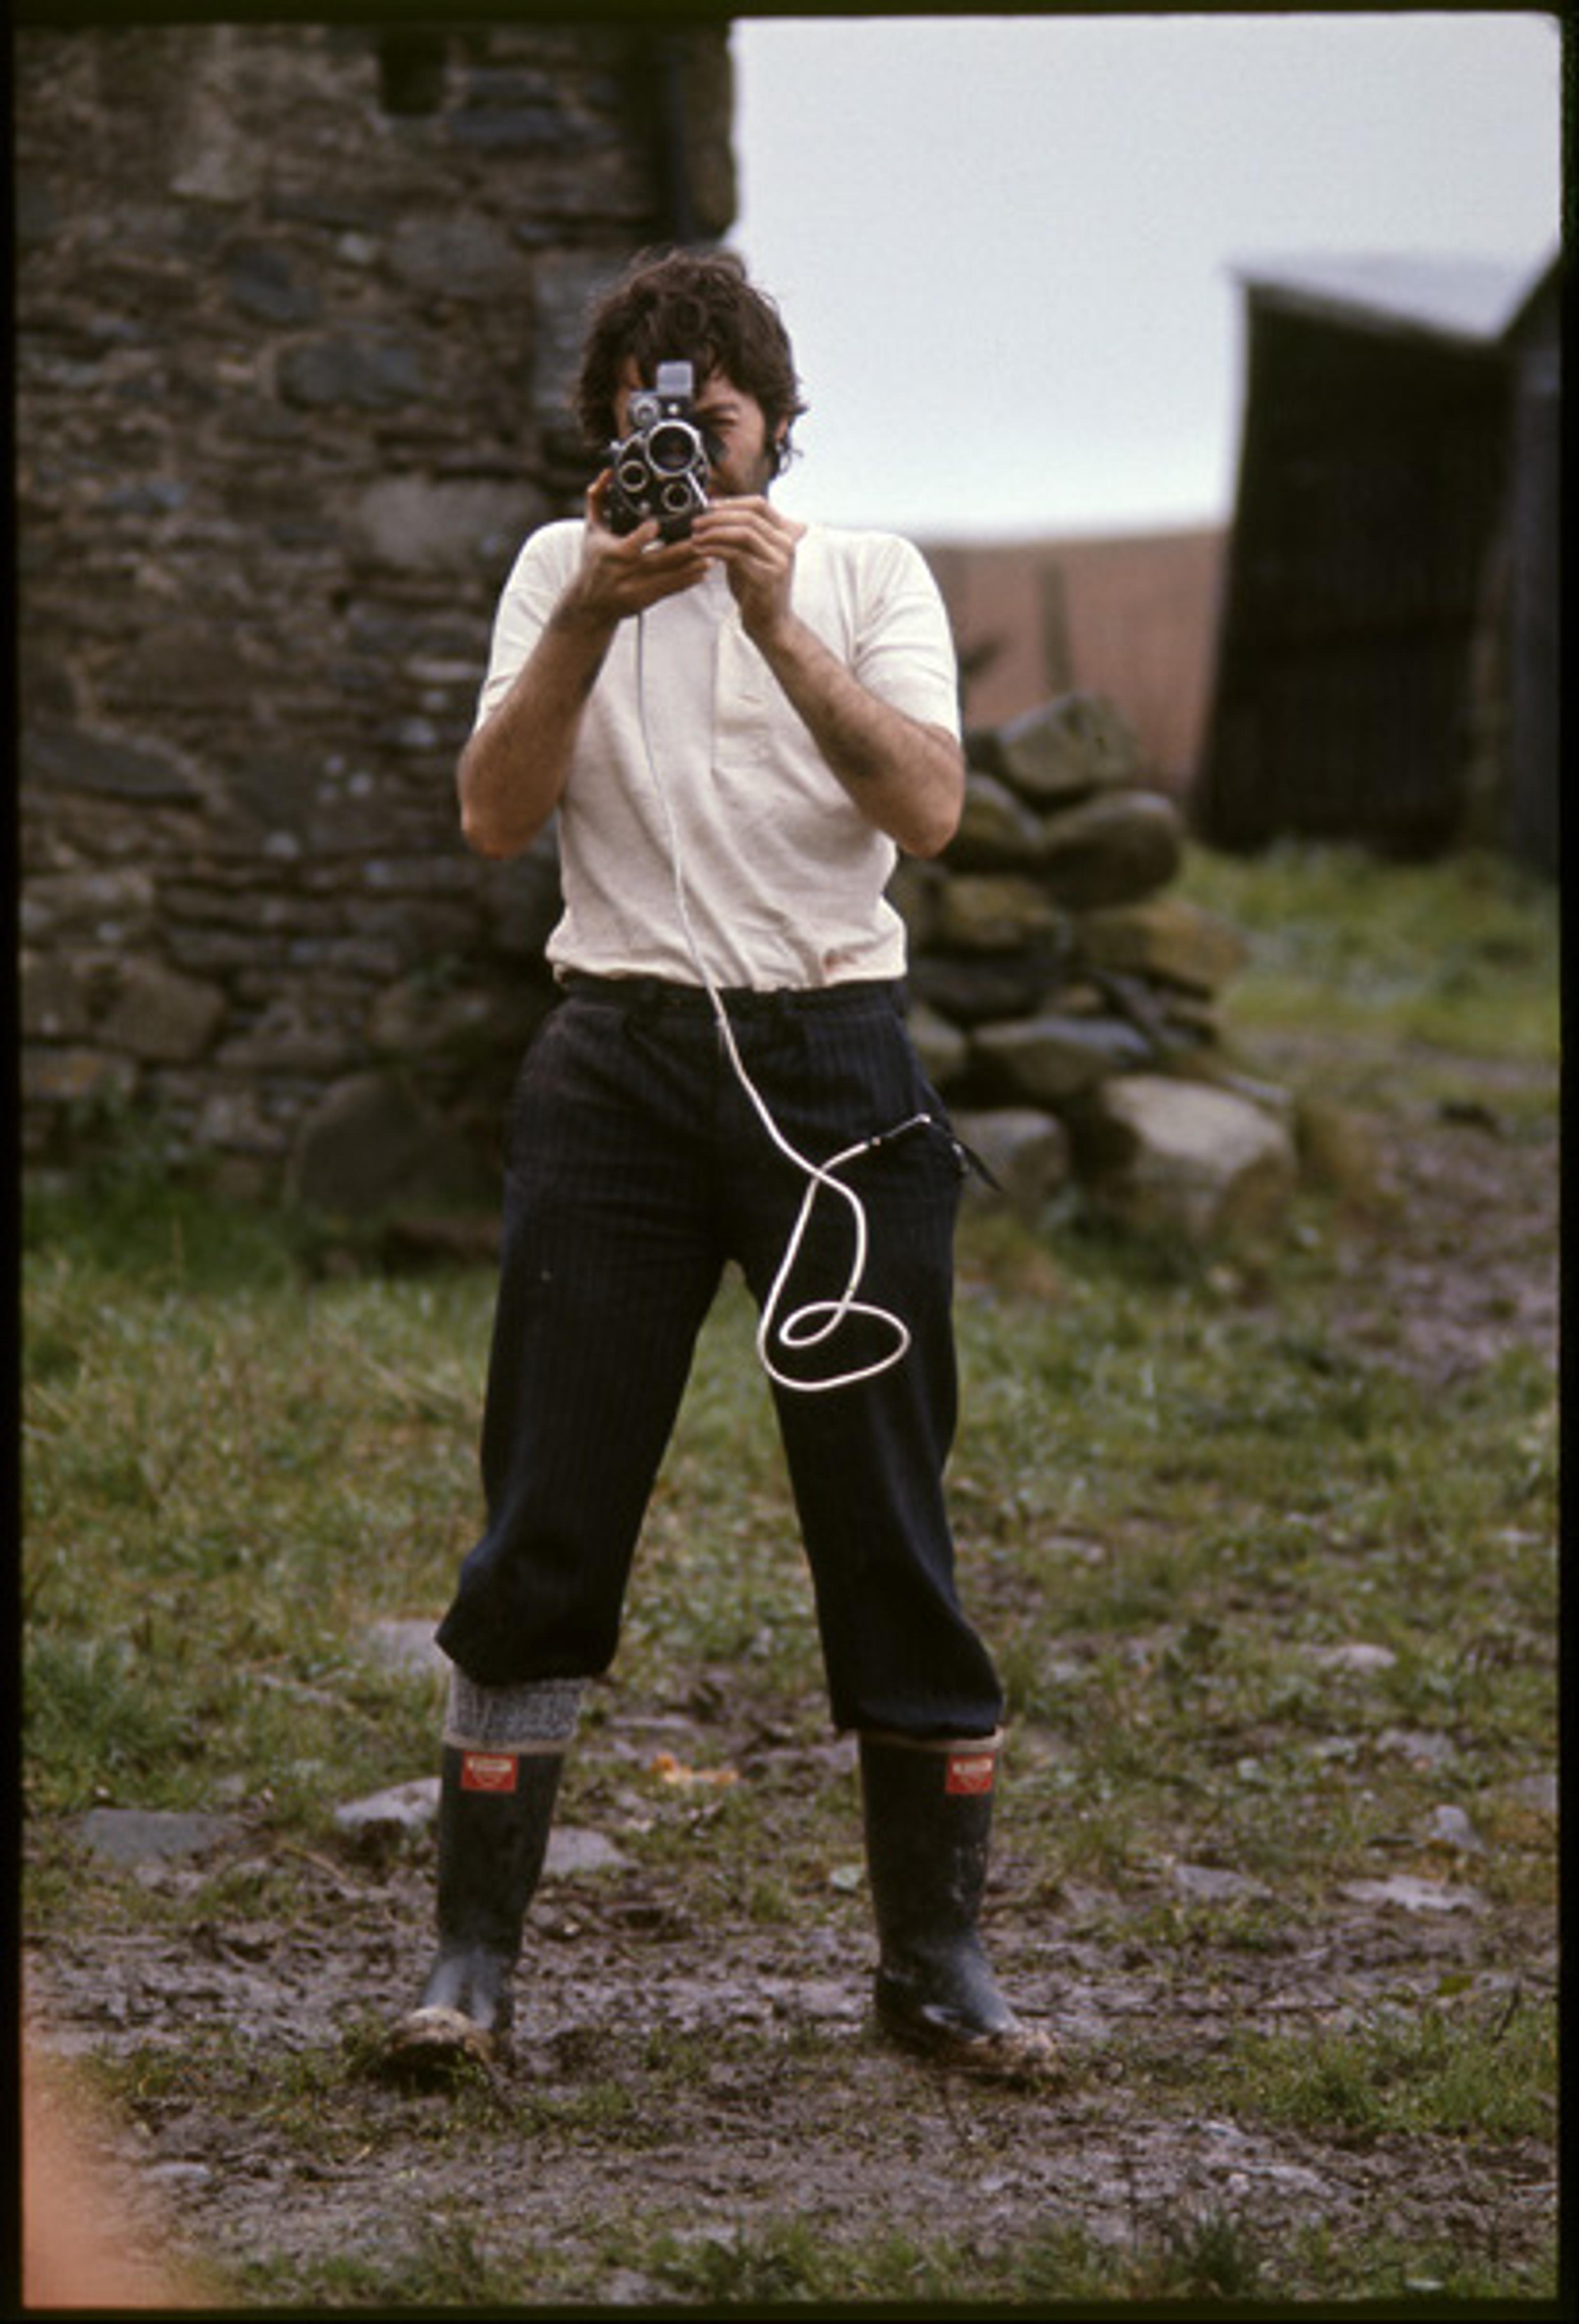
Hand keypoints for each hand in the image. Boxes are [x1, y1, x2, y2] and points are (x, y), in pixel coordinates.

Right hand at [564, 472, 709, 626]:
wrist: (590, 604)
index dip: (645, 534)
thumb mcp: (591, 531)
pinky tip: (703, 571)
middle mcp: (627, 573)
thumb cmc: (593, 563)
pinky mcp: (648, 600)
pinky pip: (672, 589)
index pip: (631, 544)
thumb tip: (607, 474)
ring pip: (671, 576)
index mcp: (613, 554)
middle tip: (703, 536)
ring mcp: (639, 589)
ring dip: (693, 565)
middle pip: (660, 560)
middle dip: (684, 549)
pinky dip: (689, 580)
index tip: (657, 524)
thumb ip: (598, 500)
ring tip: (711, 553)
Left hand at [691, 496, 805, 645]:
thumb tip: (715, 516)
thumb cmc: (757, 591)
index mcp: (785, 535)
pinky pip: (737, 554)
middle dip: (718, 516)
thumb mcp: (749, 556)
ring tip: (696, 536)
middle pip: (750, 516)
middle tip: (697, 522)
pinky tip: (702, 551)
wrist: (771, 624)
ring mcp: (779, 560)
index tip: (709, 506)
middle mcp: (786, 545)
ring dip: (715, 531)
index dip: (732, 502)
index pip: (759, 505)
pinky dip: (715, 549)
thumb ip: (739, 537)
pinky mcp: (767, 576)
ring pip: (744, 532)